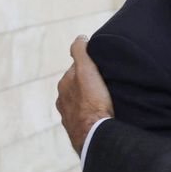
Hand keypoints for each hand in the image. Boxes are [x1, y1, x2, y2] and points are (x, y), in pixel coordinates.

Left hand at [55, 36, 113, 154]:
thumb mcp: (86, 70)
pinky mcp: (78, 131)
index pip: (77, 68)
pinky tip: (102, 115)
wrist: (94, 134)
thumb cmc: (92, 101)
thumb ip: (81, 52)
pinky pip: (85, 118)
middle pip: (78, 86)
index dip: (90, 66)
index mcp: (64, 84)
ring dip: (90, 100)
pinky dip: (91, 114)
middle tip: (107, 83)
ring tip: (107, 100)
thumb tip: (80, 37)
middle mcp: (62, 100)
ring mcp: (69, 117)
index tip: (103, 67)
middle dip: (89, 84)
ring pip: (81, 103)